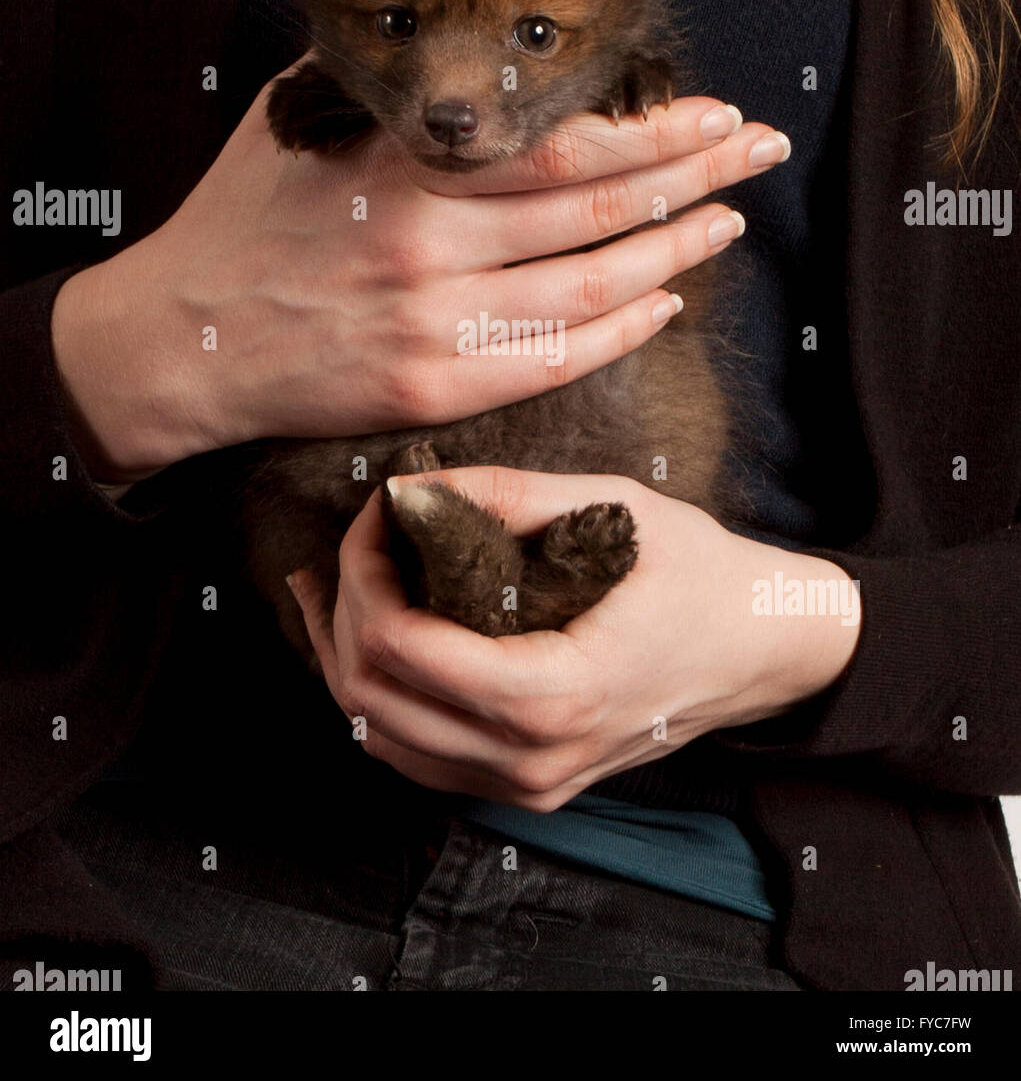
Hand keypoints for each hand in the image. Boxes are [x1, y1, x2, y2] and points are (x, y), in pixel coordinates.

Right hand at [51, 67, 789, 481]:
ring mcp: (436, 327)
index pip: (557, 146)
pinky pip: (554, 361)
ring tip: (729, 221)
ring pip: (591, 287)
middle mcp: (429, 246)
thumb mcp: (296, 122)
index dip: (652, 131)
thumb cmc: (239, 220)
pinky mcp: (434, 391)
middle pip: (596, 209)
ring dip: (676, 252)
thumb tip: (458, 52)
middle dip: (695, 175)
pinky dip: (621, 330)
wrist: (181, 341)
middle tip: (760, 149)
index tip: (714, 111)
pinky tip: (666, 303)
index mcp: (401, 168)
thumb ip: (383, 88)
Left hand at [288, 467, 860, 809]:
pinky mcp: (528, 784)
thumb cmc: (702, 575)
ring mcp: (528, 784)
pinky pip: (418, 756)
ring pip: (380, 739)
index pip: (401, 647)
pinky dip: (377, 699)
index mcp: (553, 694)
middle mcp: (531, 759)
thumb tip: (414, 487)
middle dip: (344, 607)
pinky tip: (367, 639)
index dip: (365, 570)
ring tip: (333, 585)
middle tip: (360, 540)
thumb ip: (509, 495)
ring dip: (344, 658)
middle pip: (371, 699)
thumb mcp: (618, 511)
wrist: (766, 649)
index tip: (380, 513)